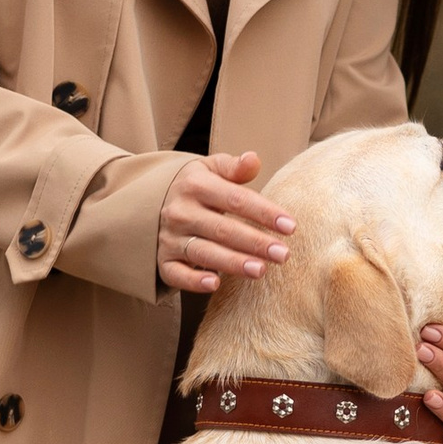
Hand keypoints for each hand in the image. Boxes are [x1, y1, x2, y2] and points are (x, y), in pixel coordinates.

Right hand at [158, 149, 293, 295]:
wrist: (152, 201)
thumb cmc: (197, 187)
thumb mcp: (212, 169)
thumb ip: (234, 167)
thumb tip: (253, 159)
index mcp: (196, 185)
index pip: (235, 199)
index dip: (264, 213)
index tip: (290, 226)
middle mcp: (180, 212)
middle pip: (222, 229)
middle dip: (254, 242)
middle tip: (283, 254)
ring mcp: (170, 237)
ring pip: (203, 252)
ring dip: (232, 263)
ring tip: (260, 271)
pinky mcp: (163, 260)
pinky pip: (175, 274)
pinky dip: (192, 280)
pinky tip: (215, 284)